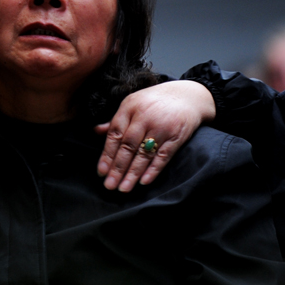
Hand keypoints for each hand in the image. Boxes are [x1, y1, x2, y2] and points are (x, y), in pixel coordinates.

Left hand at [95, 81, 215, 192]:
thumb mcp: (133, 104)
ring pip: (144, 154)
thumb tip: (96, 131)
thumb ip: (116, 120)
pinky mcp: (176, 137)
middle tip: (109, 185)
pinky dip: (153, 169)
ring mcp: (161, 127)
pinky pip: (163, 156)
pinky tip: (144, 181)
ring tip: (124, 188)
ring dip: (133, 173)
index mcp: (129, 108)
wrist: (188, 96)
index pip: (115, 134)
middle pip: (128, 146)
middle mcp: (144, 117)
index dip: (107, 154)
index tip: (101, 171)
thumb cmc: (154, 102)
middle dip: (117, 168)